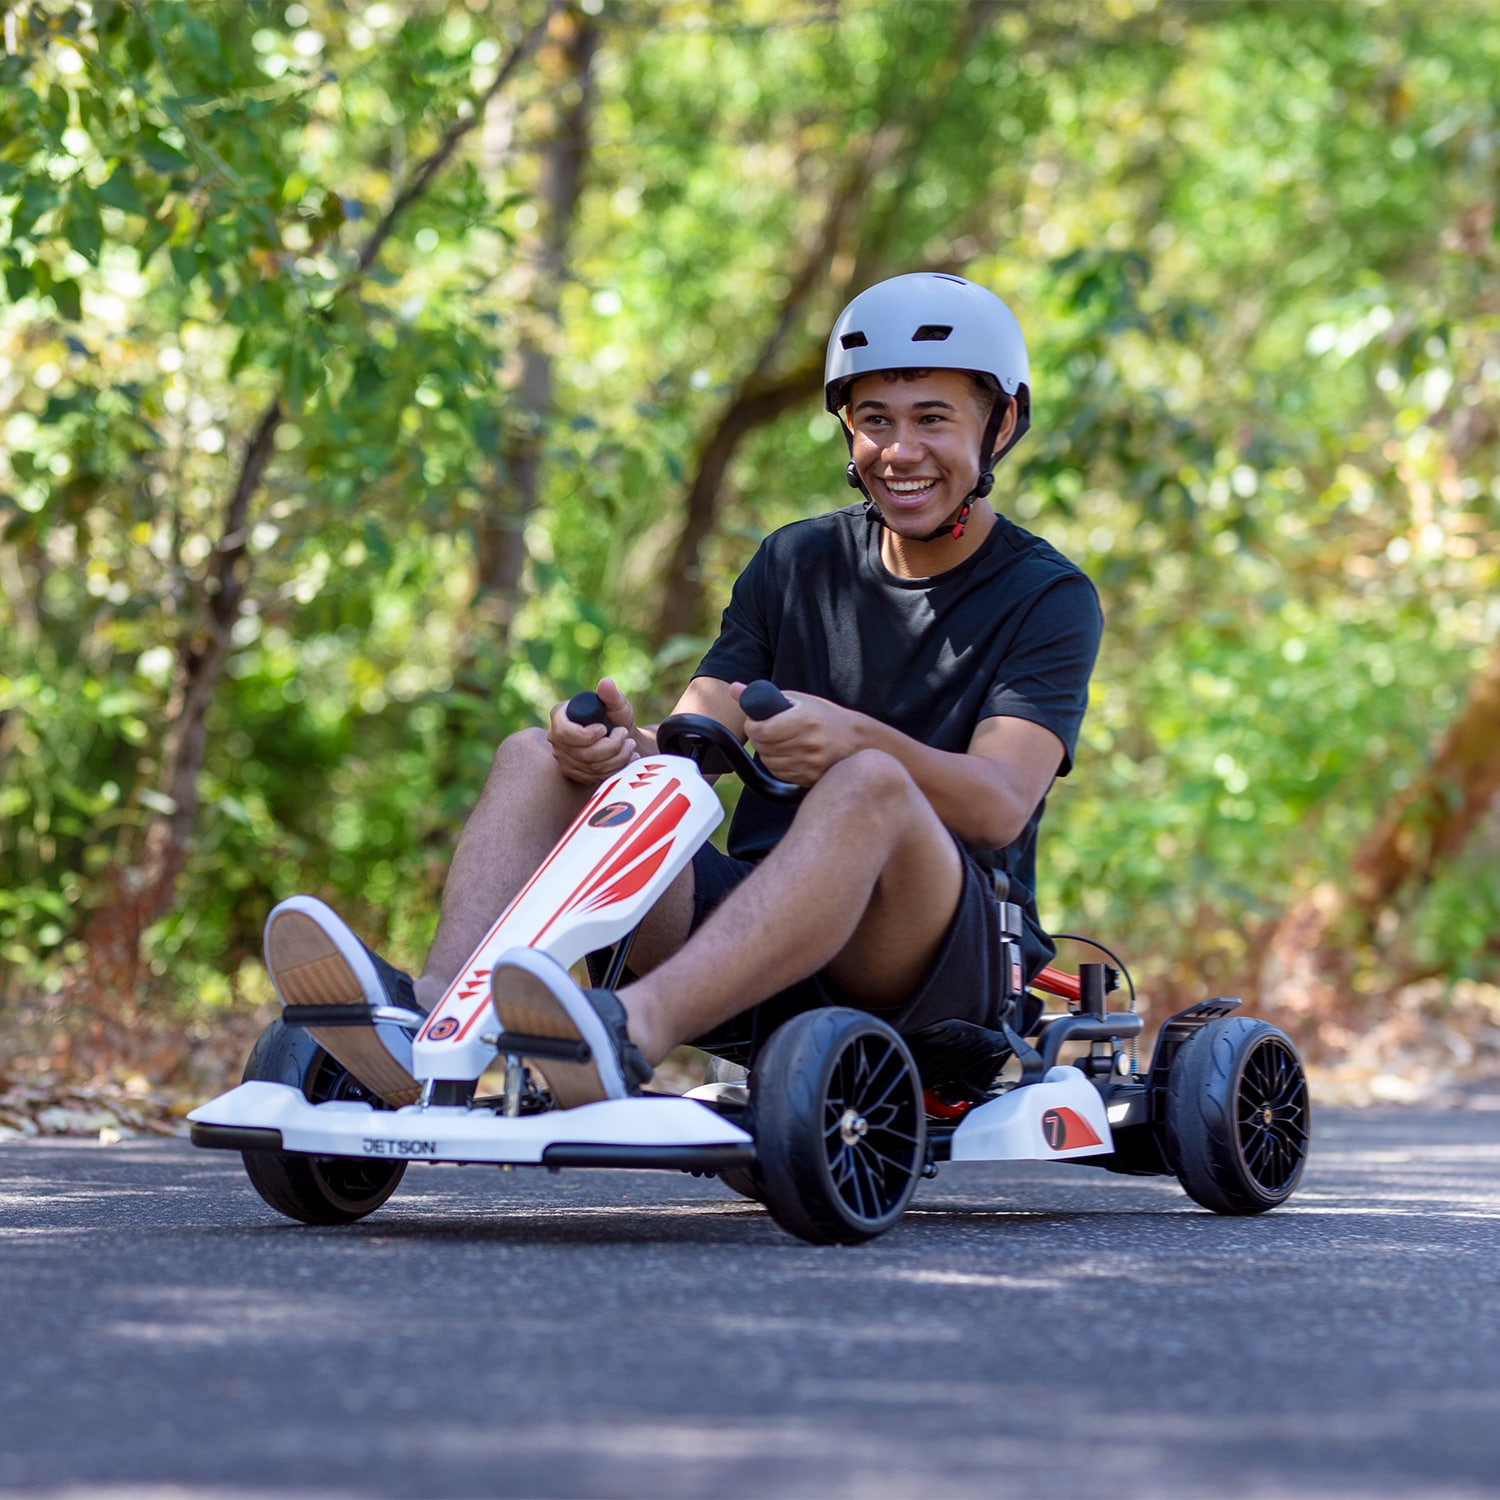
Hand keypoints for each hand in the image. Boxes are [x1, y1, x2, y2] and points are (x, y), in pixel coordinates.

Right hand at [548, 677, 639, 784]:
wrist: (620, 739)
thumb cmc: (615, 717)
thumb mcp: (617, 704)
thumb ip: (612, 695)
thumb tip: (605, 683)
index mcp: (560, 716)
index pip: (564, 732)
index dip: (587, 735)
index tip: (604, 729)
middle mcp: (556, 740)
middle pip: (582, 754)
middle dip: (611, 746)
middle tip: (625, 735)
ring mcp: (563, 759)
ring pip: (592, 768)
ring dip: (618, 757)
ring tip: (630, 746)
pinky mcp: (574, 774)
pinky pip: (596, 778)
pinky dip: (617, 769)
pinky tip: (628, 758)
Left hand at [732, 683, 860, 786]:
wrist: (858, 741)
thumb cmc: (826, 717)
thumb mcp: (799, 700)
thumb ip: (764, 696)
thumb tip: (734, 689)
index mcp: (805, 720)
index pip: (763, 730)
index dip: (753, 726)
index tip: (756, 722)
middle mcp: (809, 743)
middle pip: (763, 747)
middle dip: (758, 738)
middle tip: (765, 730)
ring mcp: (810, 763)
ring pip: (769, 762)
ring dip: (766, 752)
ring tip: (778, 741)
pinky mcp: (811, 778)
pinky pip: (780, 773)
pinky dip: (777, 764)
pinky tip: (787, 754)